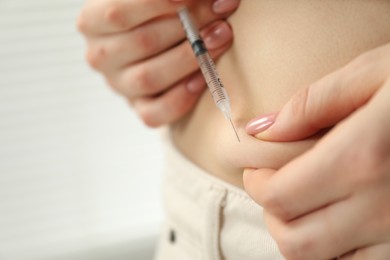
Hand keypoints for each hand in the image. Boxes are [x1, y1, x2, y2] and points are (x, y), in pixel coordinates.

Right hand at [77, 0, 239, 126]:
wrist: (155, 41)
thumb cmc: (155, 13)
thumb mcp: (152, 0)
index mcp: (93, 21)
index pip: (119, 12)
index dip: (159, 3)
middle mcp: (101, 56)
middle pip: (142, 43)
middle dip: (188, 25)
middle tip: (221, 10)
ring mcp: (120, 86)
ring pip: (150, 77)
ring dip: (191, 57)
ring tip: (221, 36)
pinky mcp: (139, 108)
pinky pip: (156, 112)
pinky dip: (182, 96)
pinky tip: (203, 77)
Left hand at [244, 43, 389, 258]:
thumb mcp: (376, 73)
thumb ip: (312, 104)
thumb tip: (260, 130)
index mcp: (363, 159)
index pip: (278, 196)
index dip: (256, 185)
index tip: (258, 170)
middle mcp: (383, 208)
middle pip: (294, 239)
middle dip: (273, 213)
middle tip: (275, 186)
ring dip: (300, 235)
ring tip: (305, 203)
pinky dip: (336, 250)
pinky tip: (340, 220)